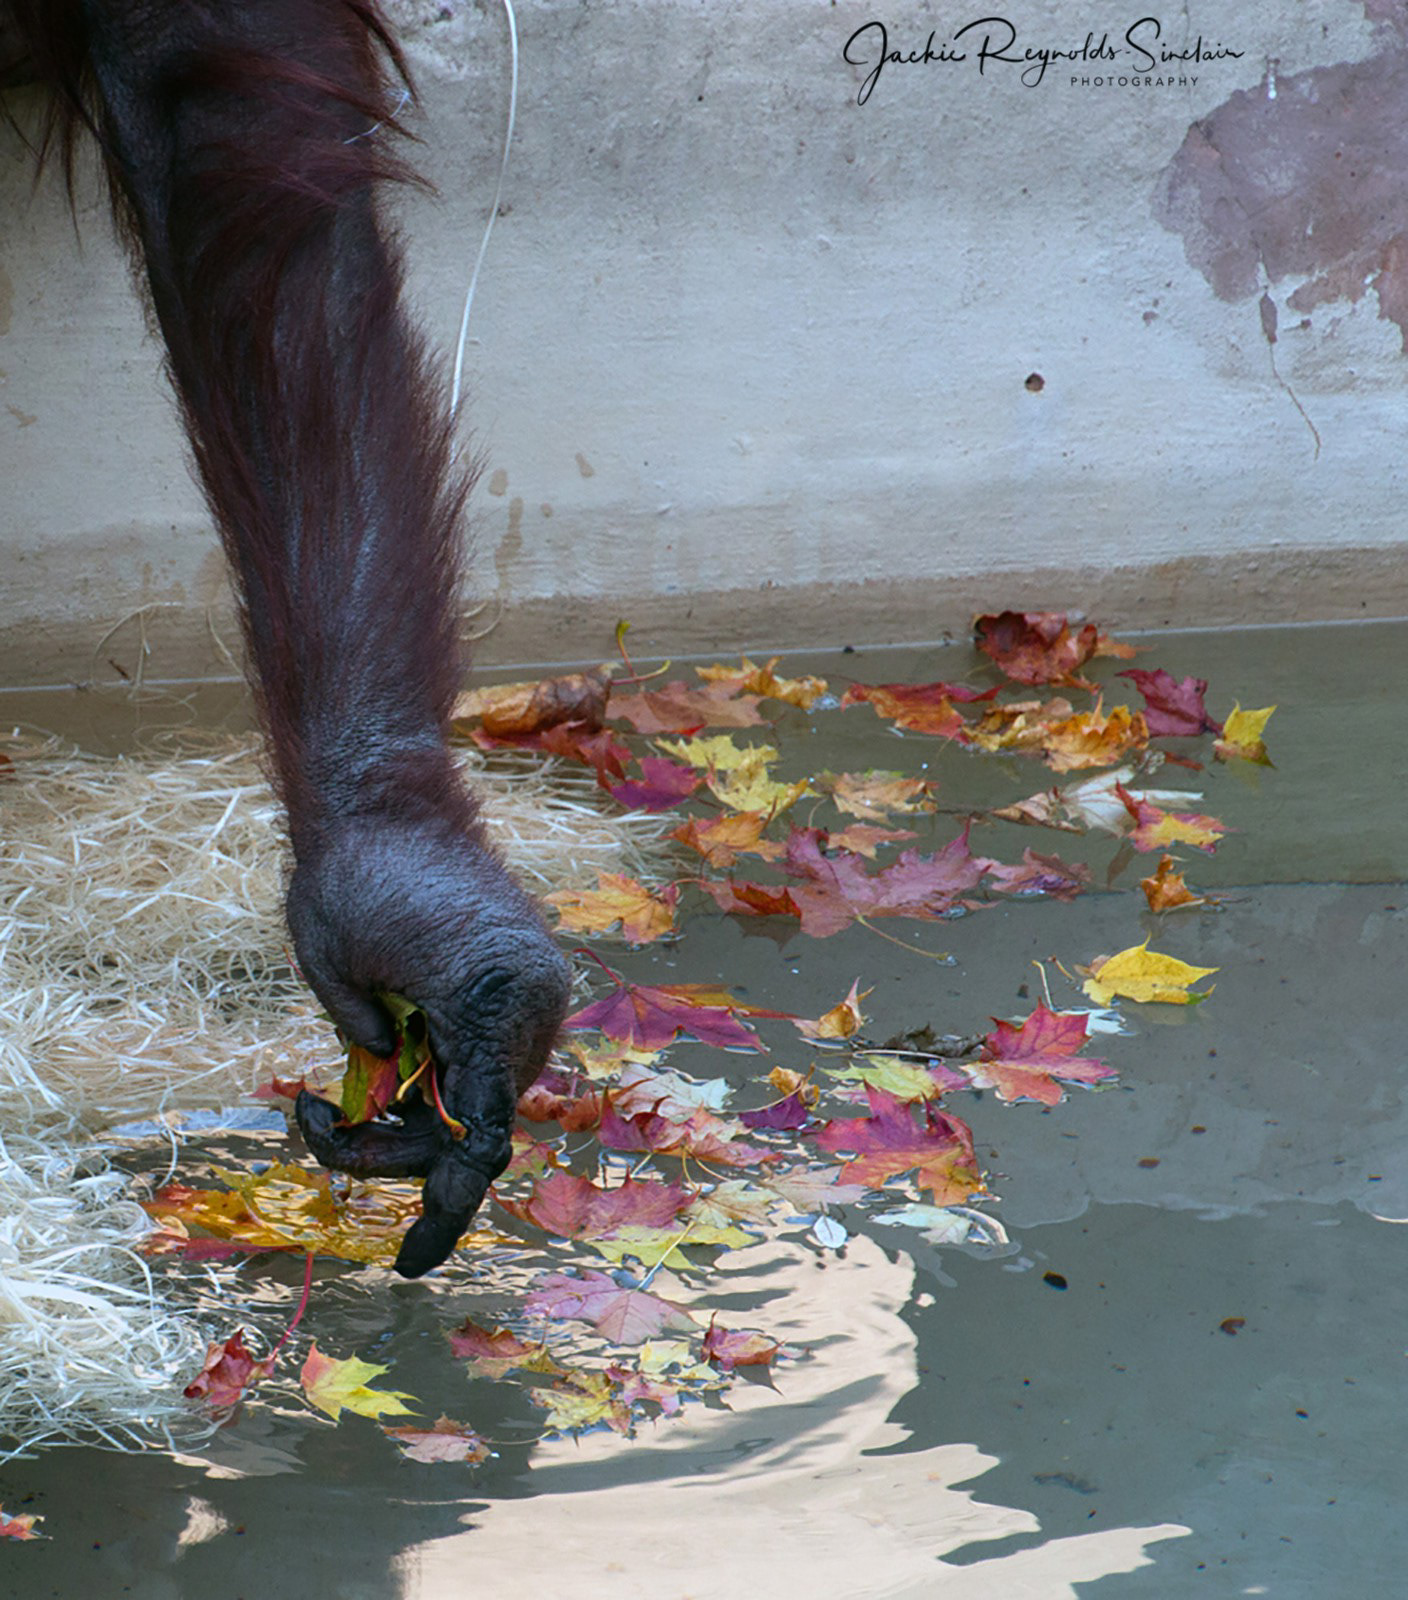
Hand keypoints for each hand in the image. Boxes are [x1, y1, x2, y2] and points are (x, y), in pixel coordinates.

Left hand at [284, 809, 570, 1276]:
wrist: (386, 789)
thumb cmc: (346, 873)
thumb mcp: (335, 975)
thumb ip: (369, 1049)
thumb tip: (391, 1082)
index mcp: (494, 1001)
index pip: (481, 1136)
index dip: (447, 1206)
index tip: (412, 1262)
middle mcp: (532, 999)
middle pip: (477, 1122)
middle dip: (401, 1145)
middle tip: (316, 1118)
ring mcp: (533, 985)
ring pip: (481, 1092)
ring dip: (415, 1108)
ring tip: (335, 1081)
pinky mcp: (519, 975)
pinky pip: (482, 1053)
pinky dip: (434, 1073)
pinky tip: (385, 1052)